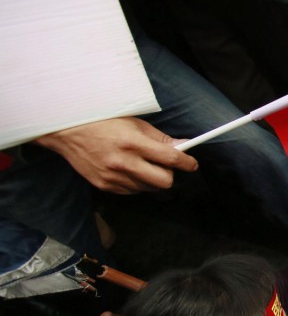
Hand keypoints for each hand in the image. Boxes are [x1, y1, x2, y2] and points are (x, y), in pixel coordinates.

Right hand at [34, 117, 197, 193]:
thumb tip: (183, 147)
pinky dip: (136, 183)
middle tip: (164, 164)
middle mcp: (124, 162)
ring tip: (140, 164)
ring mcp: (113, 177)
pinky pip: (133, 191)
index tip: (192, 164)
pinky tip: (127, 169)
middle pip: (165, 181)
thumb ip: (159, 138)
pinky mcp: (104, 186)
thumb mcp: (134, 123)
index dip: (187, 163)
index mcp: (133, 143)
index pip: (171, 158)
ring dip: (151, 179)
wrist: (67, 133)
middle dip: (169, 174)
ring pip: (149, 188)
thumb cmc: (103, 123)